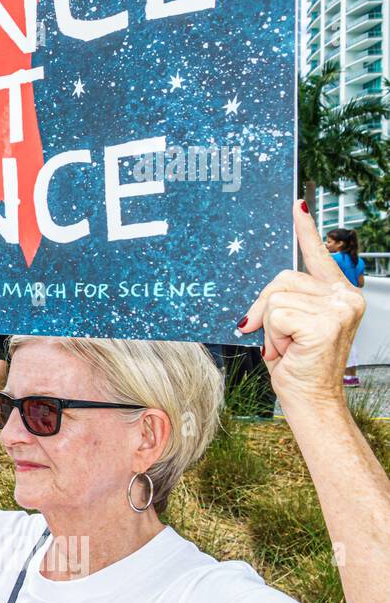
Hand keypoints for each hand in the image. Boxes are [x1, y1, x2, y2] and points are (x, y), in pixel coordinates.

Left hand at [240, 200, 365, 407]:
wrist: (311, 398)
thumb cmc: (298, 364)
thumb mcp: (287, 326)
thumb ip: (281, 301)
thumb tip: (257, 301)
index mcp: (337, 293)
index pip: (317, 255)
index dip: (305, 230)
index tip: (296, 204)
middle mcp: (344, 295)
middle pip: (281, 278)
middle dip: (266, 308)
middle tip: (281, 338)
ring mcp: (338, 307)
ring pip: (275, 298)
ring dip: (271, 327)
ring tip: (289, 346)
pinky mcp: (325, 320)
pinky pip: (274, 314)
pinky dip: (273, 336)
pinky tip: (290, 350)